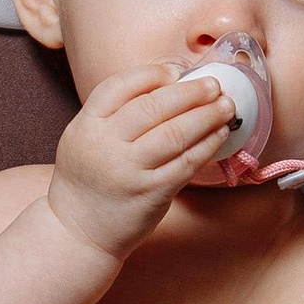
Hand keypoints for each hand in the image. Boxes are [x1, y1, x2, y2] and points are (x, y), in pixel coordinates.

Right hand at [44, 64, 235, 259]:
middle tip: (214, 85)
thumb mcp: (83, 138)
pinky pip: (186, 163)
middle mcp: (105, 146)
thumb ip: (113, 113)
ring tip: (226, 106)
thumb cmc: (88, 179)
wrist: (77, 232)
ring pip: (175, 134)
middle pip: (152, 107)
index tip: (176, 70)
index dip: (151, 74)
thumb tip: (168, 82)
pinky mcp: (151, 194)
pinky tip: (220, 134)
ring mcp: (129, 171)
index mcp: (86, 125)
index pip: (118, 86)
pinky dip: (207, 145)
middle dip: (189, 92)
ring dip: (206, 116)